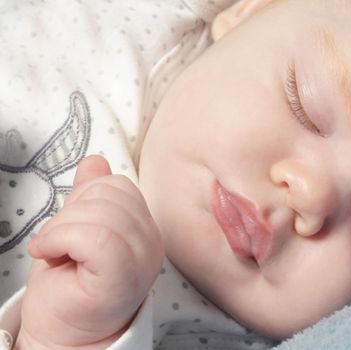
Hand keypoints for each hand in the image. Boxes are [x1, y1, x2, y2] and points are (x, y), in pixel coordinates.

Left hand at [16, 155, 163, 348]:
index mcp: (144, 227)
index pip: (118, 185)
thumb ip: (90, 195)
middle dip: (70, 214)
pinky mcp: (123, 277)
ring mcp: (141, 260)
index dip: (85, 199)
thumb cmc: (71, 285)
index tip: (71, 229)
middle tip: (61, 243)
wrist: (64, 333)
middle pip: (110, 194)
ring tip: (55, 252)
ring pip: (100, 214)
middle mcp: (151, 242)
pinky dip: (60, 240)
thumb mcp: (78, 228)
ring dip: (60, 230)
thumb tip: (96, 162)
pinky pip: (93, 237)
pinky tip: (50, 255)